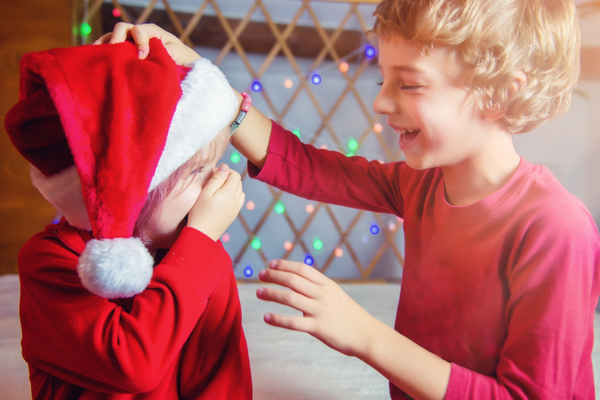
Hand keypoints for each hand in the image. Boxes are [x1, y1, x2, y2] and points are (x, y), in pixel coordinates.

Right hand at [94, 22, 200, 65]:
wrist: (183, 64)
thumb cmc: (179, 57)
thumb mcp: (173, 54)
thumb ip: (159, 52)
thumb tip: (141, 57)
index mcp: (151, 31)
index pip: (139, 30)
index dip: (139, 42)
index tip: (142, 57)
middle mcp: (138, 33)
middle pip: (122, 28)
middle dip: (117, 39)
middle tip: (116, 53)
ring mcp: (130, 41)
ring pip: (114, 36)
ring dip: (106, 43)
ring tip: (97, 53)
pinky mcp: (126, 51)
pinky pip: (112, 47)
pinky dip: (104, 50)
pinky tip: (96, 57)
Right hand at [187, 164, 244, 240]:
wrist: (202, 233)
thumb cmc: (200, 212)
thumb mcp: (205, 192)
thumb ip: (217, 178)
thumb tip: (225, 167)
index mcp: (230, 193)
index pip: (235, 175)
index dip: (226, 171)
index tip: (215, 175)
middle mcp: (236, 200)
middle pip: (238, 182)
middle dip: (229, 178)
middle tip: (215, 182)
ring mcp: (236, 208)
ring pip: (240, 191)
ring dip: (232, 187)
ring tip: (218, 190)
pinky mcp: (234, 214)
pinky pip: (239, 200)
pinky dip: (233, 196)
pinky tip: (223, 199)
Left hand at [256, 259, 379, 357]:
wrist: (366, 334)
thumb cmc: (349, 315)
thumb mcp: (336, 294)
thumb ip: (318, 288)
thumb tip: (297, 282)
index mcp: (327, 284)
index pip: (302, 269)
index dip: (285, 265)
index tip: (271, 264)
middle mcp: (322, 294)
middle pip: (293, 280)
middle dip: (274, 276)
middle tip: (260, 275)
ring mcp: (320, 310)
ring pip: (290, 298)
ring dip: (271, 294)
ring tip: (259, 293)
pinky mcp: (318, 328)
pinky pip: (294, 322)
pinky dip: (278, 319)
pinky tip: (266, 317)